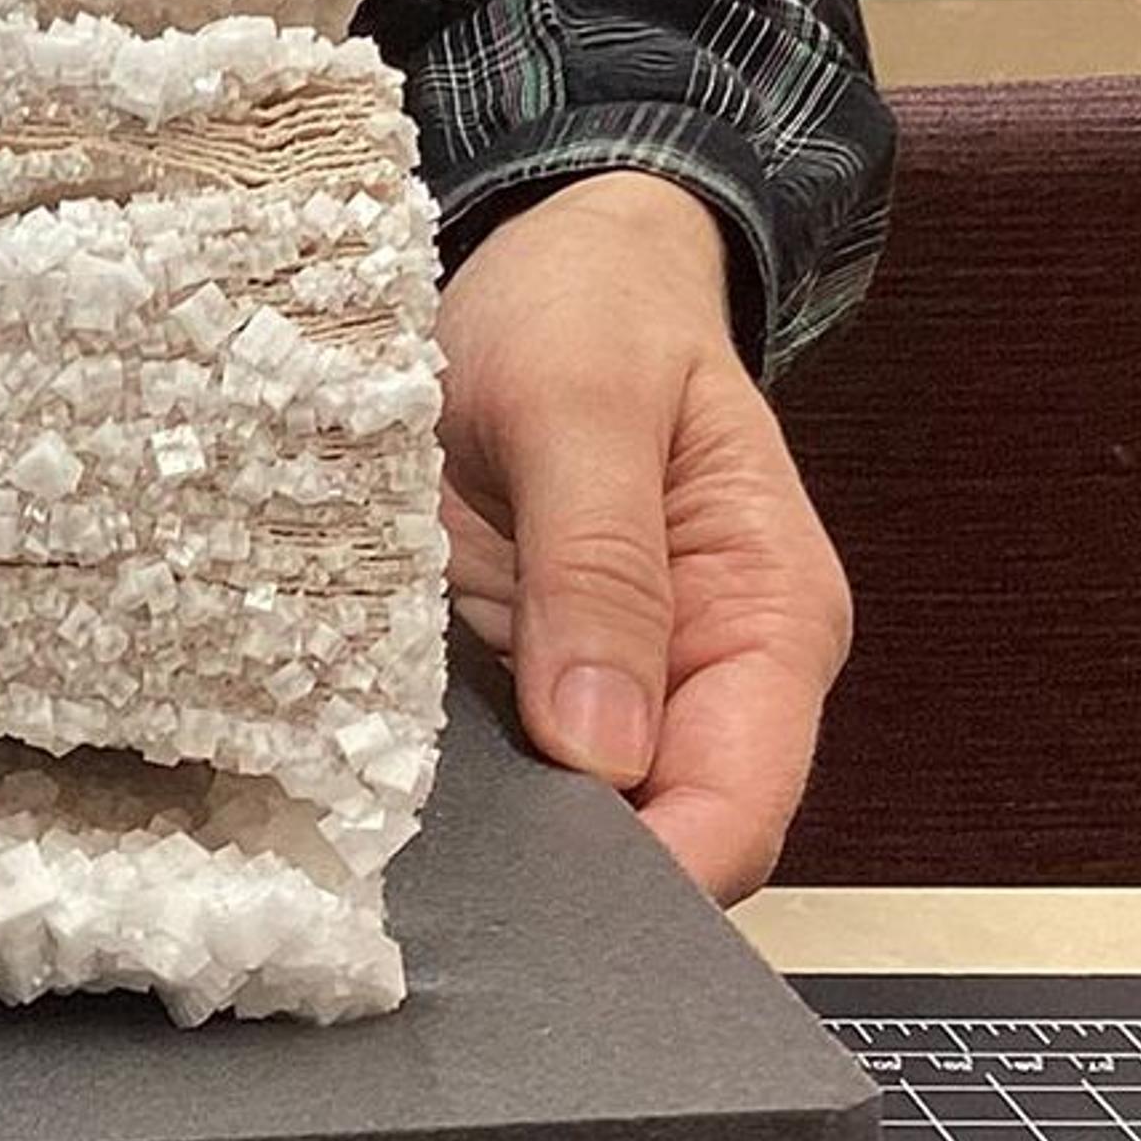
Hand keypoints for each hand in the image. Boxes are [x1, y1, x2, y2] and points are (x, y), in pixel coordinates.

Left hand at [436, 172, 851, 902]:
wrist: (555, 254)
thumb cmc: (588, 303)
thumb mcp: (581, 401)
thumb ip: (598, 565)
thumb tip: (600, 750)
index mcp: (768, 621)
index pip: (739, 811)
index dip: (648, 875)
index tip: (530, 887)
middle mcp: (709, 677)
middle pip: (661, 842)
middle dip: (563, 875)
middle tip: (426, 877)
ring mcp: (619, 683)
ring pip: (573, 820)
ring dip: (494, 836)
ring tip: (384, 839)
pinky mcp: (533, 671)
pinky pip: (501, 761)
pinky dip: (445, 779)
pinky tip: (371, 786)